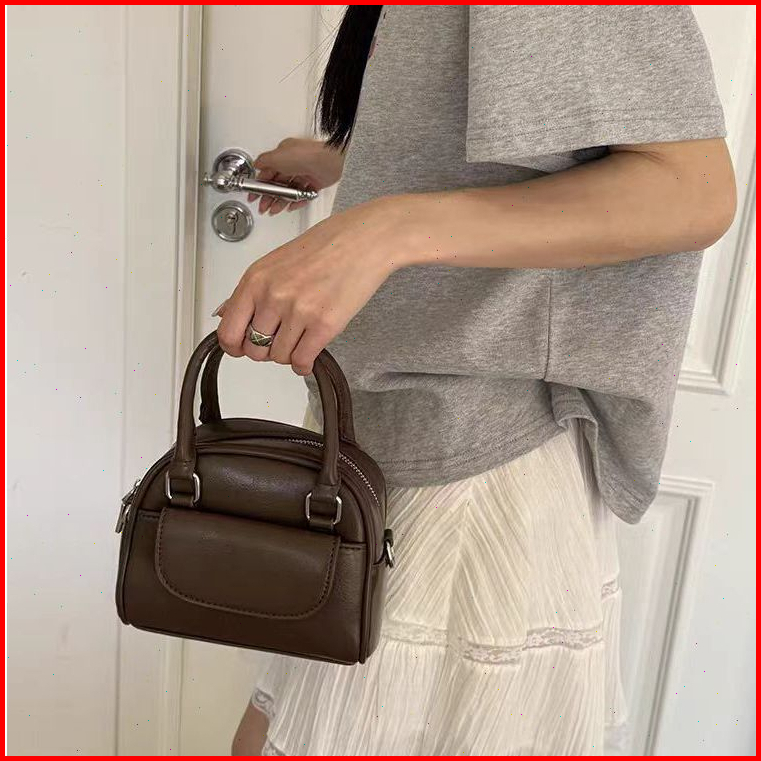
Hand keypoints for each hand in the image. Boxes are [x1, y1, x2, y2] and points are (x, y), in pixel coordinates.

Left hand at [214, 197, 405, 375]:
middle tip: (279, 341)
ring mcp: (298, 312)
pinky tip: (308, 357)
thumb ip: (251, 291)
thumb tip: (224, 313)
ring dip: (289, 355)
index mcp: (256, 280)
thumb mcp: (276, 262)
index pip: (228, 331)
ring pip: (279, 357)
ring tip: (299, 341)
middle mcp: (273, 296)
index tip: (243, 347)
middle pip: (254, 349)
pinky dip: (304, 365)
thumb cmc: (326, 245)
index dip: (235, 346)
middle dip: (266, 351)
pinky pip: (302, 361)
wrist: (365, 240)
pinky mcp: (324, 325)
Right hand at [249, 137, 345, 215]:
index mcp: (283, 155)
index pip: (268, 172)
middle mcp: (294, 164)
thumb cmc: (304, 155)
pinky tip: (291, 206)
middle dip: (268, 197)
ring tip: (273, 210)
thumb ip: (264, 161)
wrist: (327, 162)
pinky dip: (296, 202)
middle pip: (278, 184)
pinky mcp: (315, 183)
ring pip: (289, 191)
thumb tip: (256, 164)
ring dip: (280, 202)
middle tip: (263, 207)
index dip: (259, 185)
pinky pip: (303, 195)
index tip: (253, 195)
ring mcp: (305, 174)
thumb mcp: (276, 156)